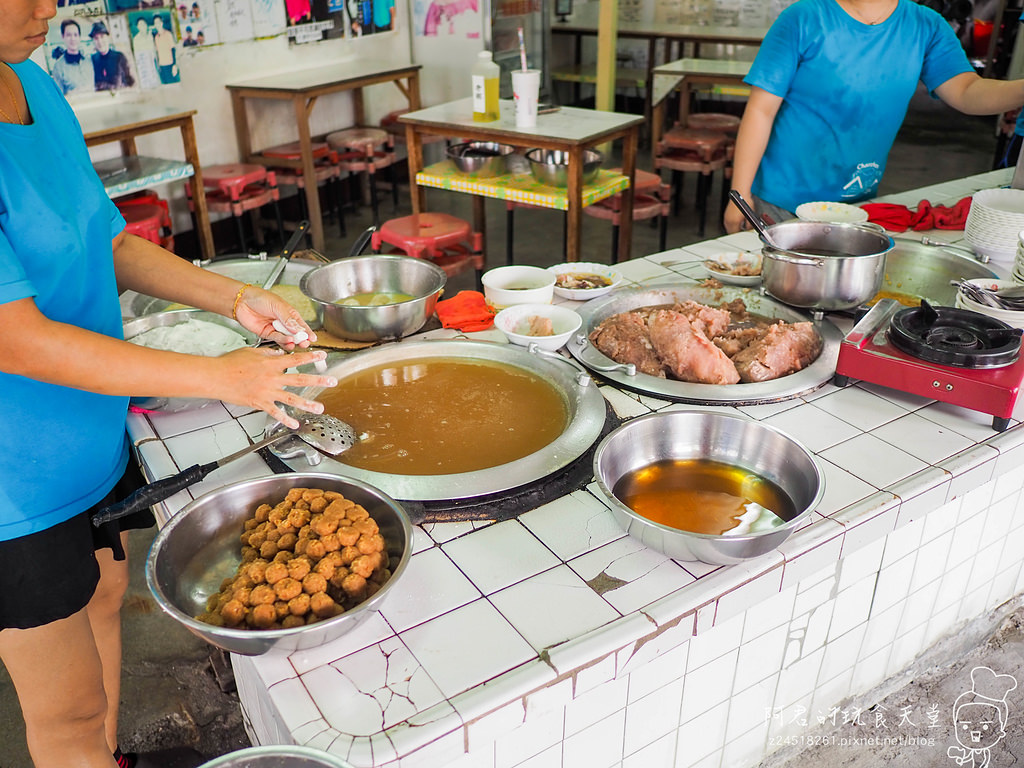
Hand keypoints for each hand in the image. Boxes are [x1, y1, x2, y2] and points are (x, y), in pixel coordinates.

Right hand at [208, 347, 336, 428]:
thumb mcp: (252, 352)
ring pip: (292, 399)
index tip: (323, 356)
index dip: (311, 357)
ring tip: (320, 408)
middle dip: (318, 380)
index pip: (296, 359)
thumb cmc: (231, 363)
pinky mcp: (260, 403)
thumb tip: (279, 353)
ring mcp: (267, 392)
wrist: (216, 377)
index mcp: (271, 363)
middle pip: (300, 379)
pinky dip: (286, 419)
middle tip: (332, 381)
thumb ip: (268, 353)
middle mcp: (272, 378)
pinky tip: (295, 424)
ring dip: (307, 404)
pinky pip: (276, 413)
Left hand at [233, 285, 316, 348]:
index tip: (313, 338)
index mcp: (289, 313)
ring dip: (292, 341)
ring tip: (296, 343)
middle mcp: (283, 322)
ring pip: (286, 337)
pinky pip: (277, 339)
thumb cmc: (259, 298)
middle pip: (295, 333)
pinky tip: (287, 341)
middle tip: (305, 343)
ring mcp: (275, 328)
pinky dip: (282, 341)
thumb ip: (288, 319)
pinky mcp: (267, 334)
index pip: (301, 324)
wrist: (242, 302)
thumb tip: (298, 328)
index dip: (307, 331)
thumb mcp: (277, 306)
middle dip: (301, 338)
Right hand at [723, 201, 747, 233]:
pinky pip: (728, 224)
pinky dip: (732, 225)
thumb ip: (750, 225)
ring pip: (729, 229)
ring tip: (740, 228)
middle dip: (737, 233)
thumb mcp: (750, 215)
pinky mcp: (726, 215)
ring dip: (734, 229)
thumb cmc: (745, 201)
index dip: (741, 236)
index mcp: (733, 222)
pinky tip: (737, 223)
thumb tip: (750, 230)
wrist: (740, 193)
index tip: (744, 235)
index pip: (736, 234)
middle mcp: (728, 221)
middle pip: (731, 232)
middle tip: (743, 233)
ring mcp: (726, 218)